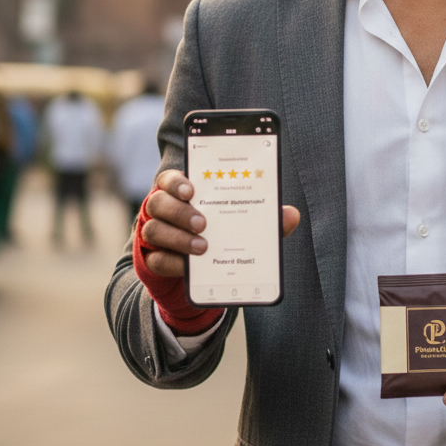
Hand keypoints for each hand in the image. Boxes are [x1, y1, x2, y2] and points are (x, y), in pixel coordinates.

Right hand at [140, 169, 300, 276]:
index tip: (193, 190)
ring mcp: (156, 234)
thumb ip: (264, 217)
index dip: (177, 182)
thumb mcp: (243, 222)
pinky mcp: (154, 259)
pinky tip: (189, 267)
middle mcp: (164, 209)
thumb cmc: (222, 230)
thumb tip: (292, 215)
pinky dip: (172, 263)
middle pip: (158, 202)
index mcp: (183, 191)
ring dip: (178, 239)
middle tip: (203, 223)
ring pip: (153, 230)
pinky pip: (155, 260)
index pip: (169, 178)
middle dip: (180, 212)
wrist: (200, 266)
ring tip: (203, 248)